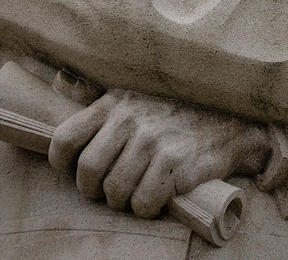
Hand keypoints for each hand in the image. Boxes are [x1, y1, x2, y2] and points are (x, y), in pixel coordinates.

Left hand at [48, 88, 270, 217]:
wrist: (229, 122)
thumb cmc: (174, 110)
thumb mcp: (133, 91)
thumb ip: (95, 91)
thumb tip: (58, 80)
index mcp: (114, 102)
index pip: (65, 138)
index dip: (63, 163)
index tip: (76, 170)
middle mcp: (130, 119)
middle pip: (88, 172)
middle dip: (94, 190)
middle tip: (109, 189)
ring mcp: (153, 141)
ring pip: (115, 192)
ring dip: (123, 201)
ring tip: (136, 191)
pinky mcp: (175, 164)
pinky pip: (143, 203)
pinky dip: (147, 208)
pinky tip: (157, 195)